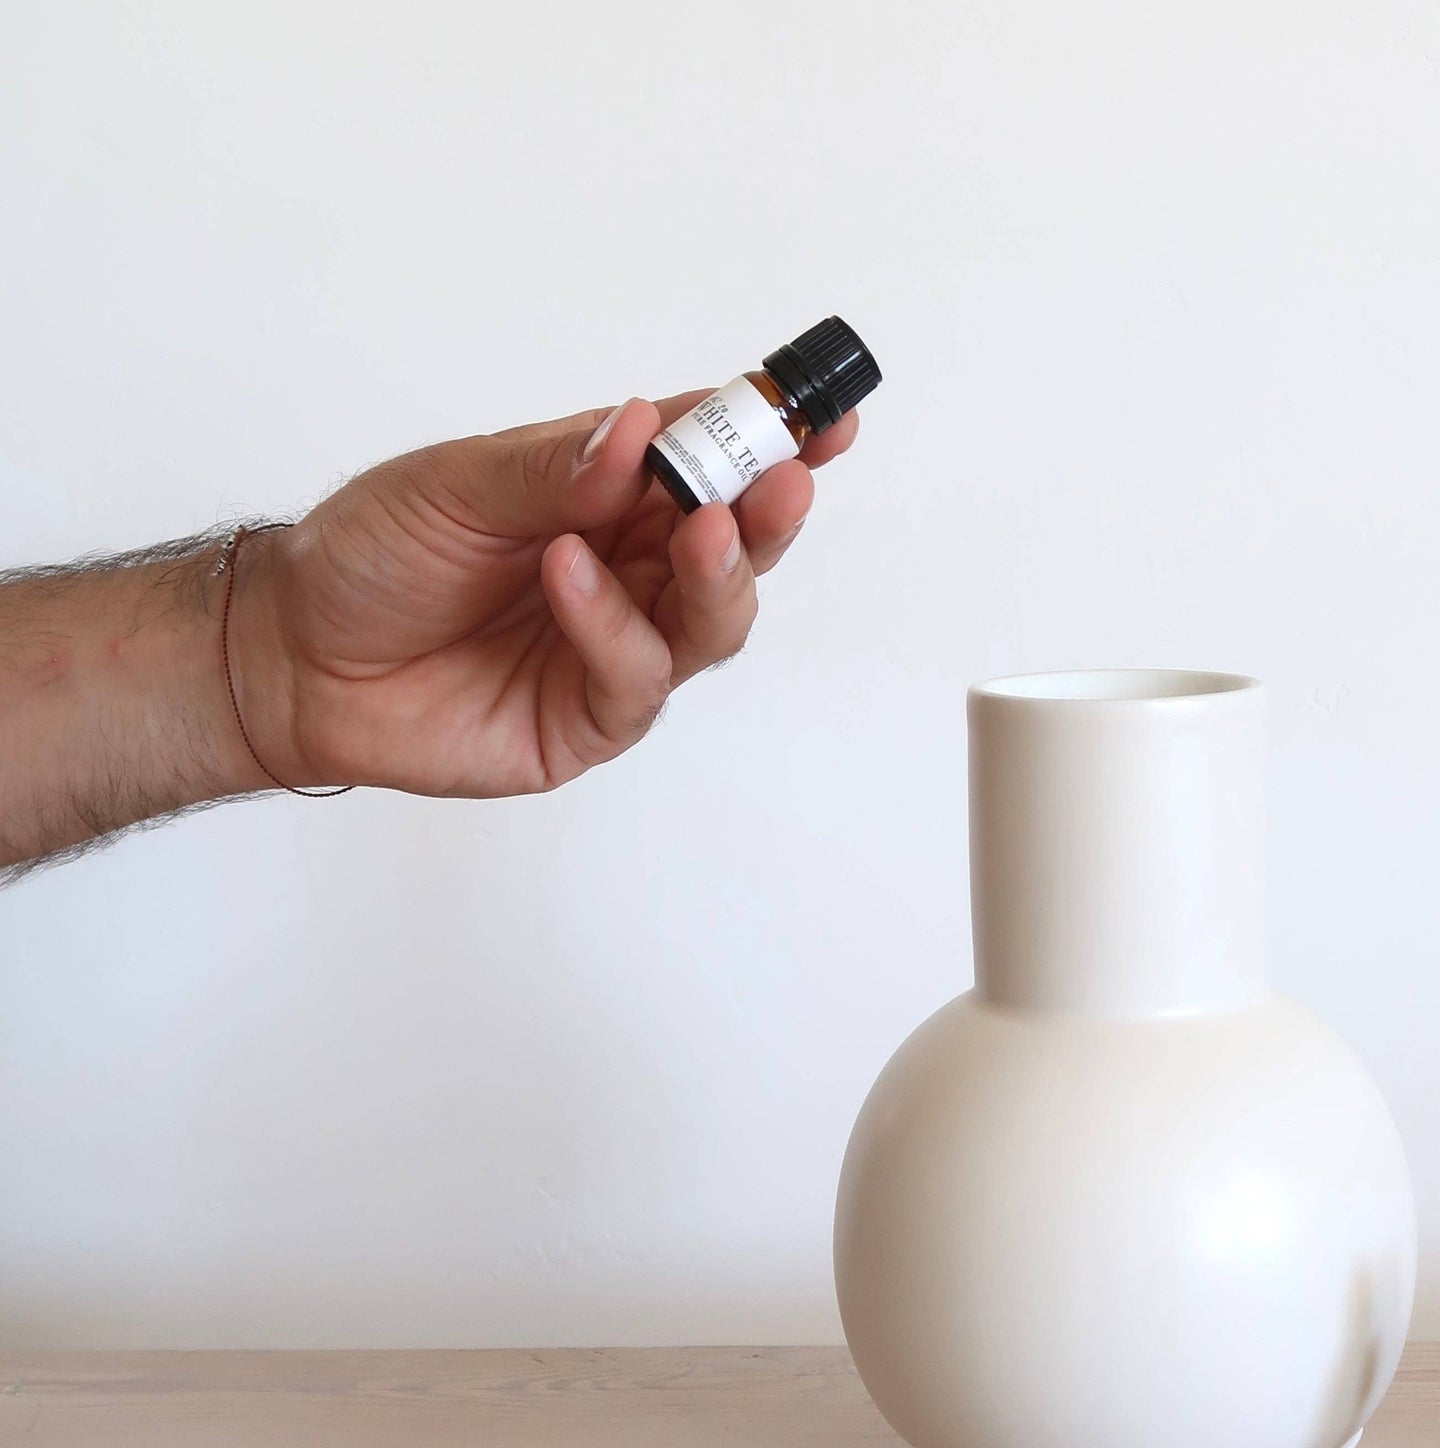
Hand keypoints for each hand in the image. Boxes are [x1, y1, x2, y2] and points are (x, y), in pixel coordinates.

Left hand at [234, 392, 858, 793]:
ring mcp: (618, 648)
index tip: (824, 419)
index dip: (773, 441)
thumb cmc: (374, 558)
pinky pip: (636, 677)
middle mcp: (630, 571)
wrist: (296, 656)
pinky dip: (613, 624)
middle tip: (782, 480)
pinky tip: (569, 576)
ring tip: (699, 528)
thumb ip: (556, 467)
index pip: (709, 463)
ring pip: (712, 620)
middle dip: (767, 513)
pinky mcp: (593, 718)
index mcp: (610, 497)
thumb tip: (641, 429)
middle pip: (736, 545)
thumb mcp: (457, 484)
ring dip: (718, 573)